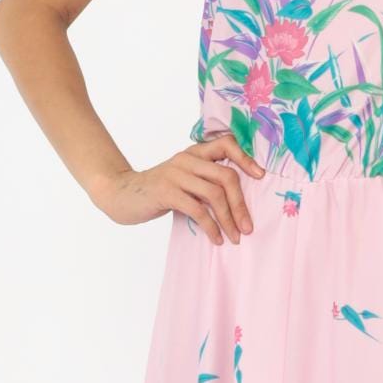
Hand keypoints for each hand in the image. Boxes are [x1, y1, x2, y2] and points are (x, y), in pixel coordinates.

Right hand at [90, 131, 263, 243]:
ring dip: (229, 219)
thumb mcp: (183, 178)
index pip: (226, 144)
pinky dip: (211, 227)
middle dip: (241, 204)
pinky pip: (198, 210)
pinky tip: (216, 239)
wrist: (121, 194)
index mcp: (194, 152)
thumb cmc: (158, 191)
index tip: (260, 176)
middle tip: (248, 227)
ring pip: (215, 194)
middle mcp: (187, 159)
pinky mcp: (167, 191)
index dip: (246, 158)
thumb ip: (204, 180)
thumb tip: (238, 201)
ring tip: (235, 237)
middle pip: (227, 176)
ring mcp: (176, 174)